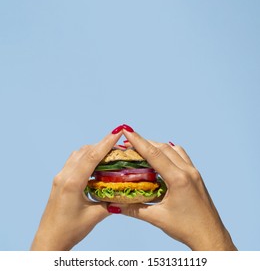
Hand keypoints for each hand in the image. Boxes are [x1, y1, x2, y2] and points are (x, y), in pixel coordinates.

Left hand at [31, 131, 121, 249]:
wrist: (49, 240)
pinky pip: (74, 161)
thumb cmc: (69, 230)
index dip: (106, 142)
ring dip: (93, 149)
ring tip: (109, 150)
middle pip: (85, 152)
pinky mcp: (60, 180)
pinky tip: (96, 162)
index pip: (91, 157)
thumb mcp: (94, 217)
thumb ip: (111, 203)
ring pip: (78, 154)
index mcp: (72, 183)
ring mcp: (60, 177)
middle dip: (102, 144)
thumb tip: (126, 194)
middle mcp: (64, 176)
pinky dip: (86, 157)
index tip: (117, 131)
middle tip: (119, 142)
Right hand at [109, 129, 236, 250]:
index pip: (154, 154)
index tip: (127, 130)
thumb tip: (114, 205)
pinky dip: (169, 152)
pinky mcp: (196, 176)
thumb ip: (134, 209)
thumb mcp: (158, 218)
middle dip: (145, 141)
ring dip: (157, 145)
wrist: (211, 236)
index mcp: (178, 179)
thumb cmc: (187, 229)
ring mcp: (194, 172)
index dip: (138, 141)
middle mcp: (188, 171)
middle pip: (163, 148)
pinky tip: (162, 157)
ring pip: (173, 149)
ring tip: (142, 147)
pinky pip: (181, 156)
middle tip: (128, 139)